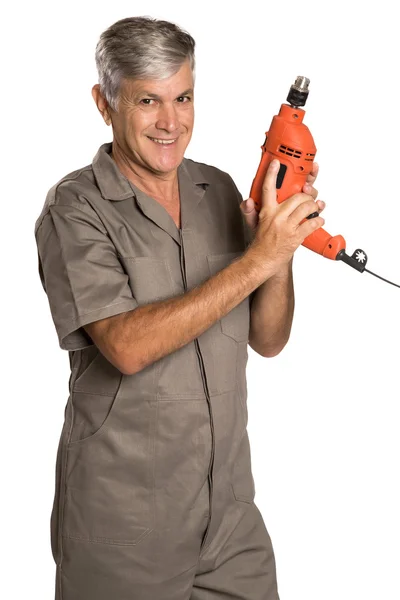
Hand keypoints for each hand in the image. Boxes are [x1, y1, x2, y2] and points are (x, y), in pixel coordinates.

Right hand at [244, 159, 324, 274]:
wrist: (263, 261)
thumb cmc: (261, 243)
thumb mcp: (254, 224)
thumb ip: (251, 210)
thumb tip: (247, 201)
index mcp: (267, 211)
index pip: (268, 188)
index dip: (272, 174)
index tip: (276, 163)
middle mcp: (277, 217)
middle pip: (297, 196)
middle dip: (308, 195)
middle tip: (310, 197)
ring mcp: (287, 227)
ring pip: (307, 208)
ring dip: (316, 206)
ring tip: (317, 208)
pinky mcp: (296, 237)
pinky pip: (312, 224)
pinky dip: (318, 221)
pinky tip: (318, 220)